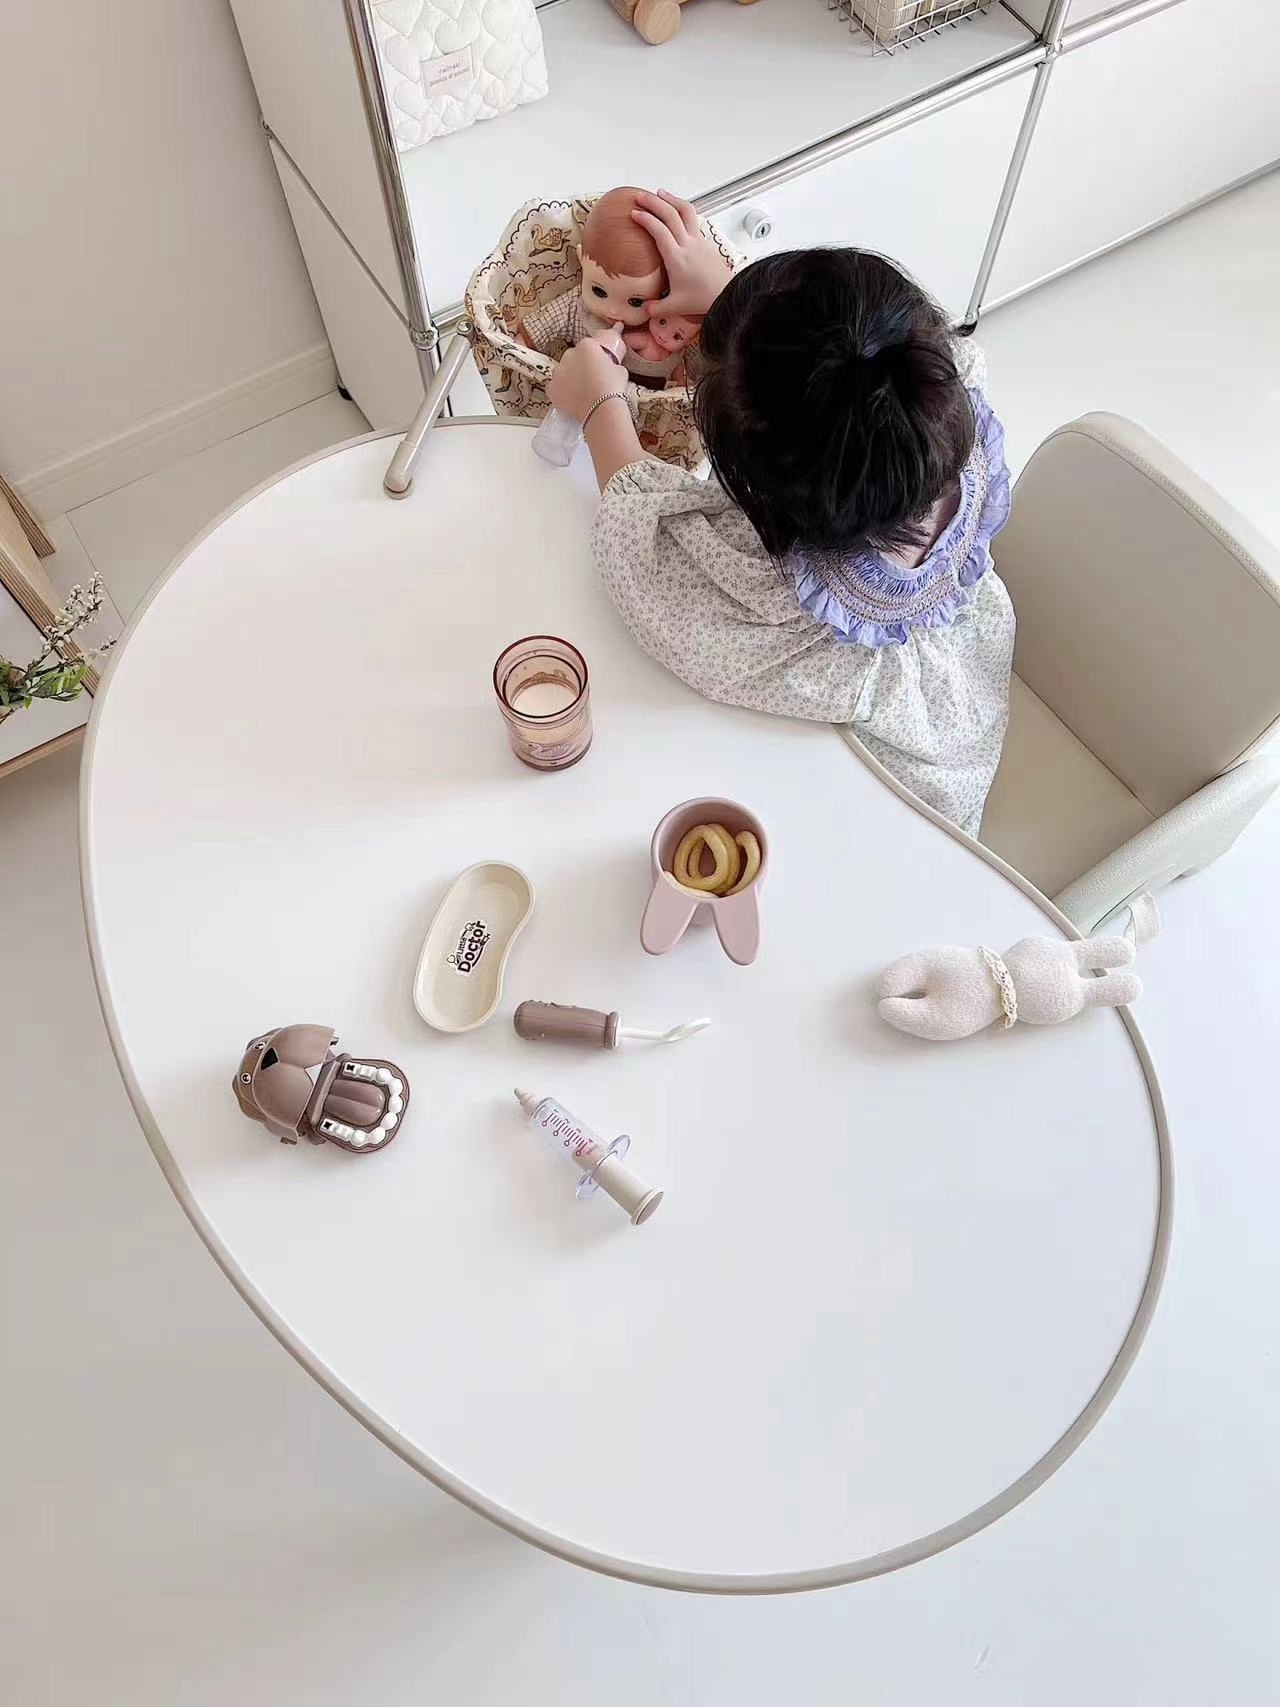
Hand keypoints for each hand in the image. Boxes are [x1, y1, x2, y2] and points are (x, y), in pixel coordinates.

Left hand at [546, 327, 625, 420]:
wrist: (602, 408)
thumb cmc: (613, 388)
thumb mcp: (619, 369)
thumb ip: (609, 363)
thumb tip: (608, 367)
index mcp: (586, 346)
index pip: (586, 346)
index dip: (592, 356)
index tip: (596, 364)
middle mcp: (568, 355)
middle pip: (571, 357)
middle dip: (578, 365)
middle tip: (588, 378)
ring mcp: (557, 372)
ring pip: (561, 372)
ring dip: (568, 377)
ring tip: (580, 390)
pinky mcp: (551, 388)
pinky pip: (555, 388)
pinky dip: (561, 392)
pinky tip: (571, 399)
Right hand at [631, 190, 732, 317]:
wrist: (727, 295)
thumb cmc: (703, 299)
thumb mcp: (675, 306)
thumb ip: (656, 308)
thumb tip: (643, 309)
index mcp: (677, 258)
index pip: (659, 231)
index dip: (646, 219)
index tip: (634, 213)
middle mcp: (688, 245)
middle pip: (670, 214)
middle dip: (653, 202)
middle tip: (640, 197)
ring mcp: (697, 240)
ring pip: (685, 211)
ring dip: (671, 199)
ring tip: (658, 193)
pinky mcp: (704, 240)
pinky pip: (692, 218)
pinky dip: (681, 208)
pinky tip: (675, 208)